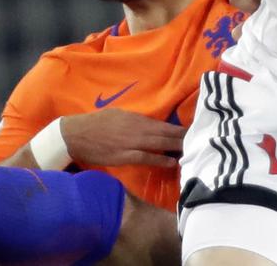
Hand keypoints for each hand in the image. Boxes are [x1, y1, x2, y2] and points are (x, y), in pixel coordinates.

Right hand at [60, 109, 184, 168]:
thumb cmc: (95, 124)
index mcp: (134, 118)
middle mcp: (136, 128)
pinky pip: (146, 157)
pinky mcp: (124, 155)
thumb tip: (150, 125)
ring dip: (176, 147)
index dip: (178, 128)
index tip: (192, 131)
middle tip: (200, 140)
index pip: (162, 123)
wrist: (76, 134)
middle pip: (165, 132)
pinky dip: (160, 159)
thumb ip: (134, 120)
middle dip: (183, 137)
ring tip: (191, 150)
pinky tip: (172, 162)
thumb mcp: (116, 115)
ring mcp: (131, 142)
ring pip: (159, 143)